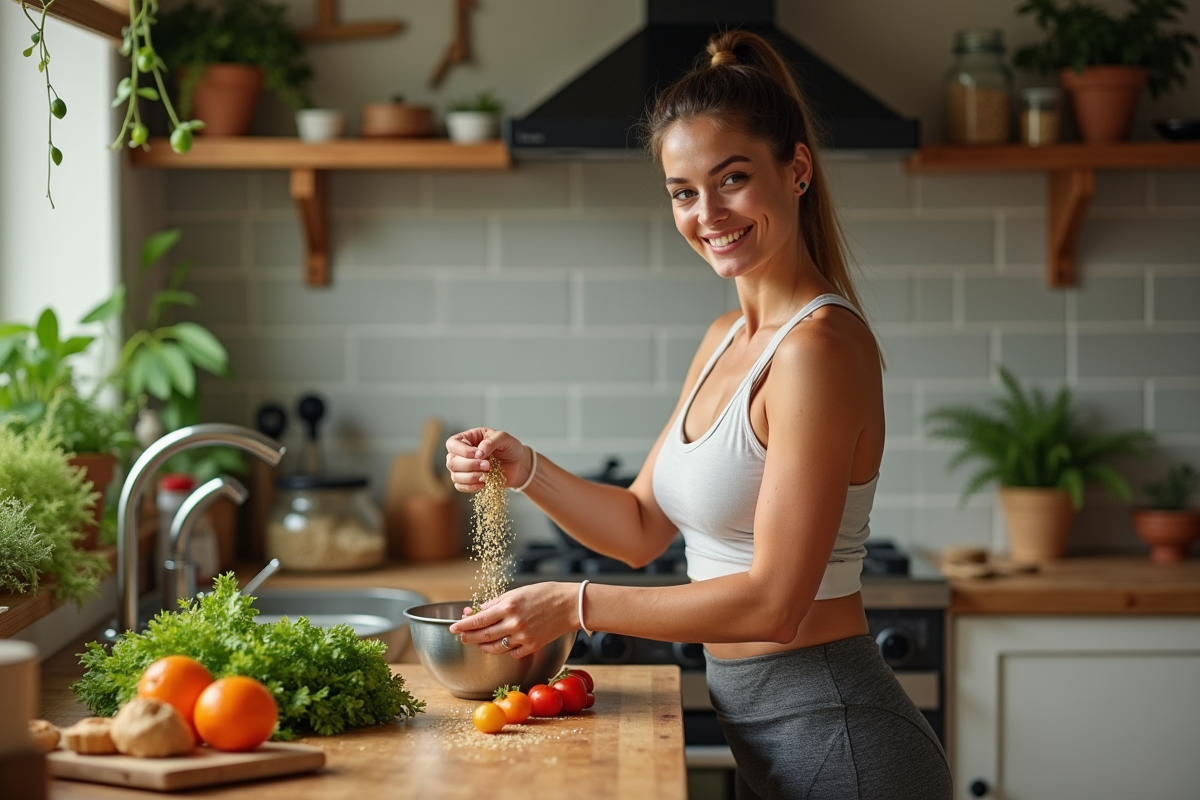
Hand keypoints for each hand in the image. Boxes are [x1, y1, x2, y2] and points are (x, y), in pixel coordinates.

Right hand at [444, 427, 530, 492]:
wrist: (519, 464)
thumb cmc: (510, 447)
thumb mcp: (504, 438)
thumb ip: (490, 442)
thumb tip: (478, 453)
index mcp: (467, 438)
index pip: (452, 444)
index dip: (463, 451)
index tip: (479, 454)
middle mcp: (461, 453)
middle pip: (451, 462)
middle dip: (469, 465)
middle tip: (487, 465)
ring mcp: (463, 468)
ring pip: (455, 476)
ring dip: (471, 477)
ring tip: (487, 474)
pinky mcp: (468, 481)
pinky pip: (460, 486)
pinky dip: (471, 487)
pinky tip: (484, 483)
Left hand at [449, 583, 576, 658]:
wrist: (570, 605)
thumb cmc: (545, 594)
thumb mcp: (517, 592)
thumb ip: (496, 603)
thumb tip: (478, 610)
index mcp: (508, 606)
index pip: (478, 619)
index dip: (463, 625)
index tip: (454, 627)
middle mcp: (513, 623)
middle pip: (483, 635)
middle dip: (469, 637)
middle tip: (461, 636)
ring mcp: (523, 637)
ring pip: (495, 647)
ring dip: (483, 646)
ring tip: (478, 642)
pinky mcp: (532, 646)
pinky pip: (512, 652)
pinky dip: (505, 649)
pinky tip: (503, 643)